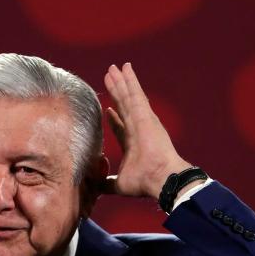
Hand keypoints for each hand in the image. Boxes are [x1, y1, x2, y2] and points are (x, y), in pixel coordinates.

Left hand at [102, 63, 192, 199]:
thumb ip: (106, 183)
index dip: (113, 119)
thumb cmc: (145, 182)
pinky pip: (135, 92)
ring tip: (113, 69)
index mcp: (132, 144)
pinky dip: (130, 80)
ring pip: (128, 96)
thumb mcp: (119, 183)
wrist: (160, 177)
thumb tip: (94, 187)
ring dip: (121, 82)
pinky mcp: (144, 114)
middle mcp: (137, 129)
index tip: (107, 110)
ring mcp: (142, 120)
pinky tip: (125, 68)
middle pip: (123, 106)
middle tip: (109, 80)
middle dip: (116, 93)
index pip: (120, 127)